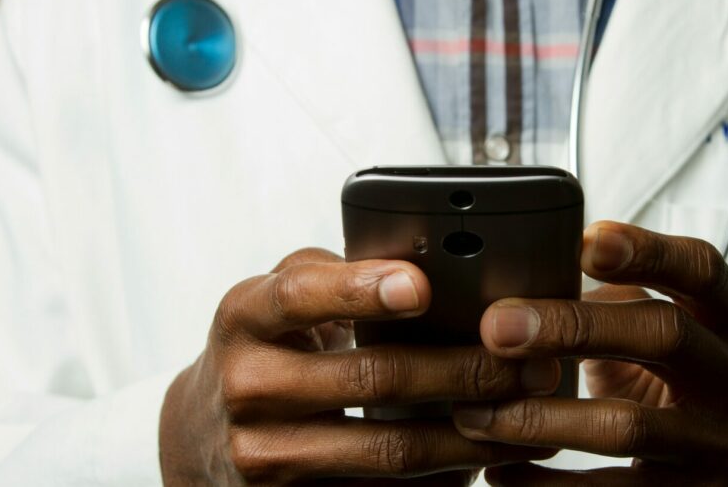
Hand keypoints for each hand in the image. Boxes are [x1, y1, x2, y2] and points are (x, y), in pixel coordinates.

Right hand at [159, 248, 557, 485]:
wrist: (198, 435)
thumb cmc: (262, 349)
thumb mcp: (274, 300)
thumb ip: (333, 276)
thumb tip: (426, 263)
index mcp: (244, 316)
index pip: (301, 294)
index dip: (361, 288)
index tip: (422, 285)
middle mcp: (247, 385)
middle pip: (370, 377)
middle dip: (463, 369)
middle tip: (529, 362)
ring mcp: (263, 454)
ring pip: (388, 449)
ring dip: (469, 434)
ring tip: (526, 414)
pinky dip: (440, 479)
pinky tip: (482, 459)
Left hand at [452, 222, 727, 485]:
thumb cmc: (678, 376)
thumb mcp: (667, 326)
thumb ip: (616, 298)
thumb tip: (523, 276)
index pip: (701, 269)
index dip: (646, 251)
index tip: (583, 242)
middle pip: (665, 335)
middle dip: (573, 327)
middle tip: (497, 327)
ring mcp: (720, 442)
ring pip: (628, 425)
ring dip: (541, 417)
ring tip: (476, 413)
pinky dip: (545, 484)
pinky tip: (500, 470)